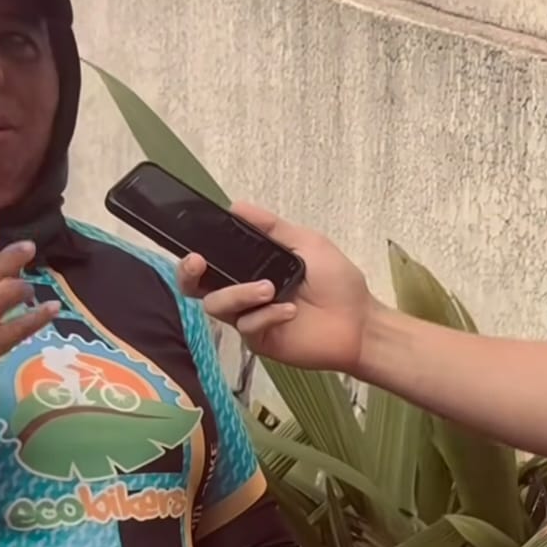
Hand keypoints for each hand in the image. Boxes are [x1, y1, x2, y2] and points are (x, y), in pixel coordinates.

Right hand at [176, 201, 374, 377]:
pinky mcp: (257, 340)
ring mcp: (247, 318)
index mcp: (249, 270)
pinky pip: (246, 326)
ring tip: (269, 290)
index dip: (194, 257)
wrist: (358, 321)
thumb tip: (237, 206)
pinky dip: (266, 315)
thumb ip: (272, 227)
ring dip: (239, 293)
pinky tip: (290, 312)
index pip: (210, 264)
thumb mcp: (306, 244)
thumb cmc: (336, 283)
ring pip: (217, 305)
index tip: (194, 246)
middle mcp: (242, 293)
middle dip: (188, 275)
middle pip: (197, 288)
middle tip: (197, 263)